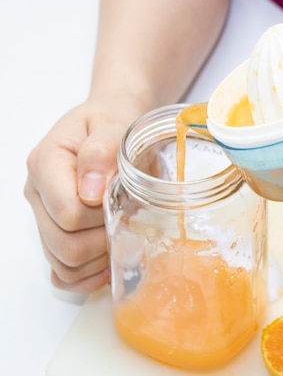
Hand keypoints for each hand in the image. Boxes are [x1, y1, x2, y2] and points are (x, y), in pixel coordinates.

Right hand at [24, 99, 145, 292]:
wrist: (110, 122)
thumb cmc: (112, 120)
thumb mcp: (113, 122)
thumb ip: (102, 151)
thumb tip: (91, 190)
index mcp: (46, 164)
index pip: (67, 213)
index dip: (100, 216)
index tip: (123, 201)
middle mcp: (38, 193)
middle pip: (64, 245)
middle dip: (103, 241)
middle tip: (129, 224)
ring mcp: (44, 216)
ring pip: (63, 264)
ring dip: (99, 261)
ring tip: (123, 239)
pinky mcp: (55, 232)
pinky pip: (62, 273)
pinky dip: (86, 277)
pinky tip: (110, 264)